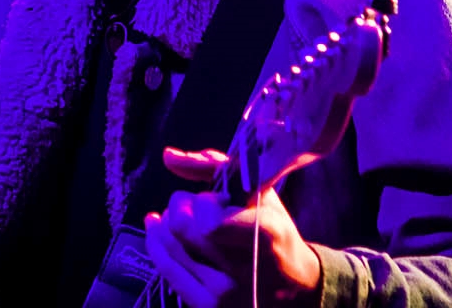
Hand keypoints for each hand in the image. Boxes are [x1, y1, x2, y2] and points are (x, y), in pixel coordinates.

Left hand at [143, 147, 321, 307]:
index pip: (207, 218)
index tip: (216, 199)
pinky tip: (157, 228)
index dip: (204, 202)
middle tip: (187, 202)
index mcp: (263, 236)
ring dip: (165, 223)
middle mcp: (242, 271)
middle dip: (179, 206)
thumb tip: (167, 157)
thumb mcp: (259, 193)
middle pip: (182, 228)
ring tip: (173, 215)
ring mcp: (224, 295)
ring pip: (170, 247)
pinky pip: (167, 270)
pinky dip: (156, 243)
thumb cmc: (276, 232)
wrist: (295, 288)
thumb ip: (214, 167)